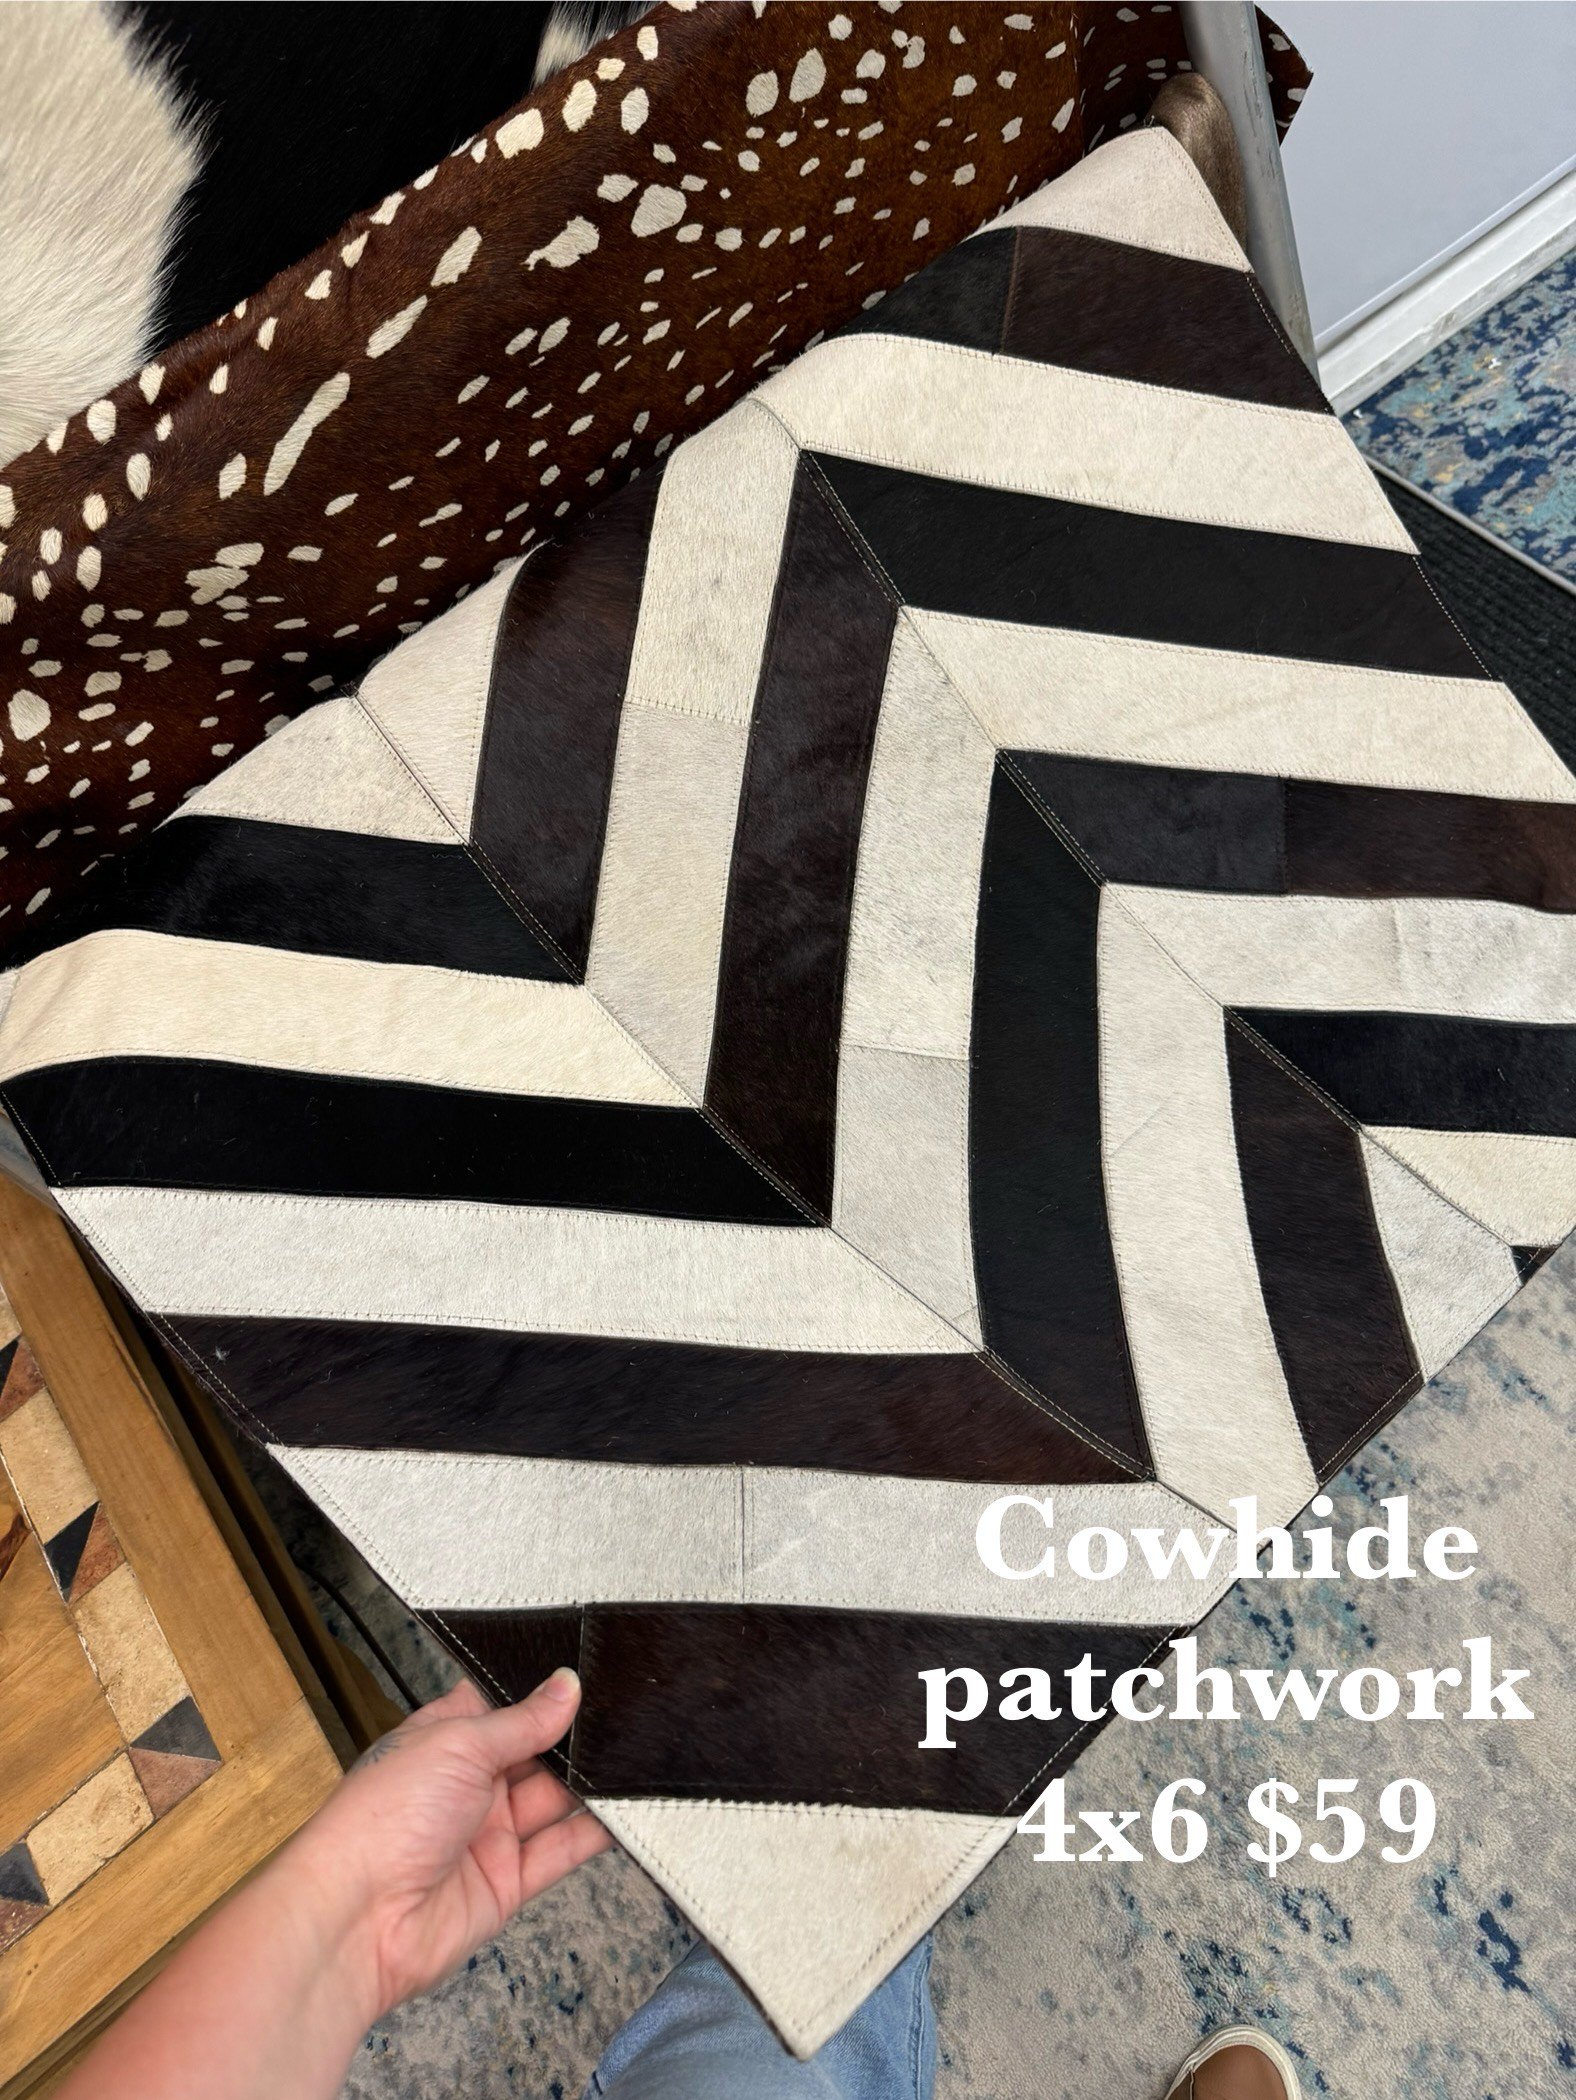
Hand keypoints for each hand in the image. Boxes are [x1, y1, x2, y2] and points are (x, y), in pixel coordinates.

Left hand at [287, 1668, 611, 2023]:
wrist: (358, 1919)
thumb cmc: (380, 1820)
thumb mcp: (458, 1744)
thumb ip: (523, 1720)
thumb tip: (566, 1685)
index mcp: (442, 1740)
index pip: (501, 1706)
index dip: (540, 1691)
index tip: (587, 1672)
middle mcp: (465, 1786)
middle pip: (534, 1753)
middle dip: (573, 1737)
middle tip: (624, 1714)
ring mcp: (486, 1835)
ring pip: (552, 1800)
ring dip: (590, 1784)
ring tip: (636, 1756)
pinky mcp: (505, 1882)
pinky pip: (559, 1851)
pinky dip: (594, 1834)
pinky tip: (626, 1812)